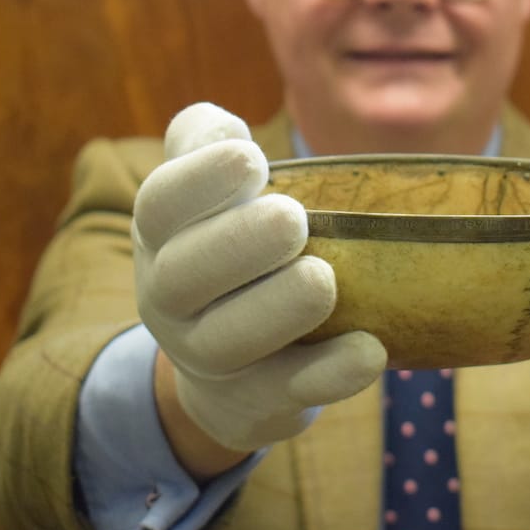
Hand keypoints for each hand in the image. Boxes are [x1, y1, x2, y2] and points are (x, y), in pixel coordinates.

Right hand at [133, 102, 386, 453]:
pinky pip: (287, 392)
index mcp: (163, 236)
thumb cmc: (231, 248)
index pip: (159, 206)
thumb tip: (222, 130)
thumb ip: (206, 143)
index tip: (251, 158)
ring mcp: (210, 357)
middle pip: (183, 276)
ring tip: (323, 279)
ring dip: (276, 309)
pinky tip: (370, 350)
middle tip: (293, 220)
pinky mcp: (259, 400)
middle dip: (238, 245)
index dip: (197, 180)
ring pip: (226, 341)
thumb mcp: (208, 193)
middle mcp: (171, 299)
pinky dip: (329, 374)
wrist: (228, 372)